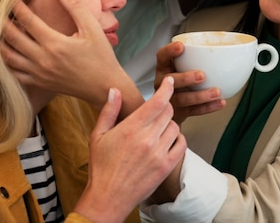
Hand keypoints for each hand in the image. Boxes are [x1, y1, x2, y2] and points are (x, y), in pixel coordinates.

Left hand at [2, 0, 143, 117]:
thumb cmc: (101, 57)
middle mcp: (42, 59)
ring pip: (8, 57)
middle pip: (12, 37)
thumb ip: (75, 6)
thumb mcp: (92, 28)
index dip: (15, 6)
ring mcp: (39, 73)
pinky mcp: (39, 83)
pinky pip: (14, 73)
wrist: (104, 87)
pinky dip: (5, 62)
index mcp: (55, 44)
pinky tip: (5, 51)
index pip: (27, 20)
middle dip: (0, 22)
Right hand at [74, 77, 185, 222]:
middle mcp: (147, 139)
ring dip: (169, 124)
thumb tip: (115, 91)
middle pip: (168, 112)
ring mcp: (159, 154)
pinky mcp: (166, 167)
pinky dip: (177, 139)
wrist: (108, 197)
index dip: (166, 88)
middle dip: (165, 106)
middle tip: (157, 110)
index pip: (157, 102)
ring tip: (157, 129)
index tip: (169, 81)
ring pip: (175, 127)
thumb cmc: (101, 167)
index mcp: (131, 129)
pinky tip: (167, 141)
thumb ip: (108, 111)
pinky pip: (182, 144)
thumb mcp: (98, 135)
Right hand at [154, 41, 224, 123]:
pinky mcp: (179, 113)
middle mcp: (163, 84)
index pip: (162, 57)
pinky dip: (208, 107)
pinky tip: (219, 102)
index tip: (181, 46)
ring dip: (201, 96)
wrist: (168, 110)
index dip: (169, 51)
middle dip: (186, 77)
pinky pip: (194, 111)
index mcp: (164, 69)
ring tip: (216, 92)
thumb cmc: (178, 83)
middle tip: (201, 75)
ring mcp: (170, 100)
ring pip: (183, 99)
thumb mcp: (179, 68)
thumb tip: (223, 45)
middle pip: (171, 80)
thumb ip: (192, 58)